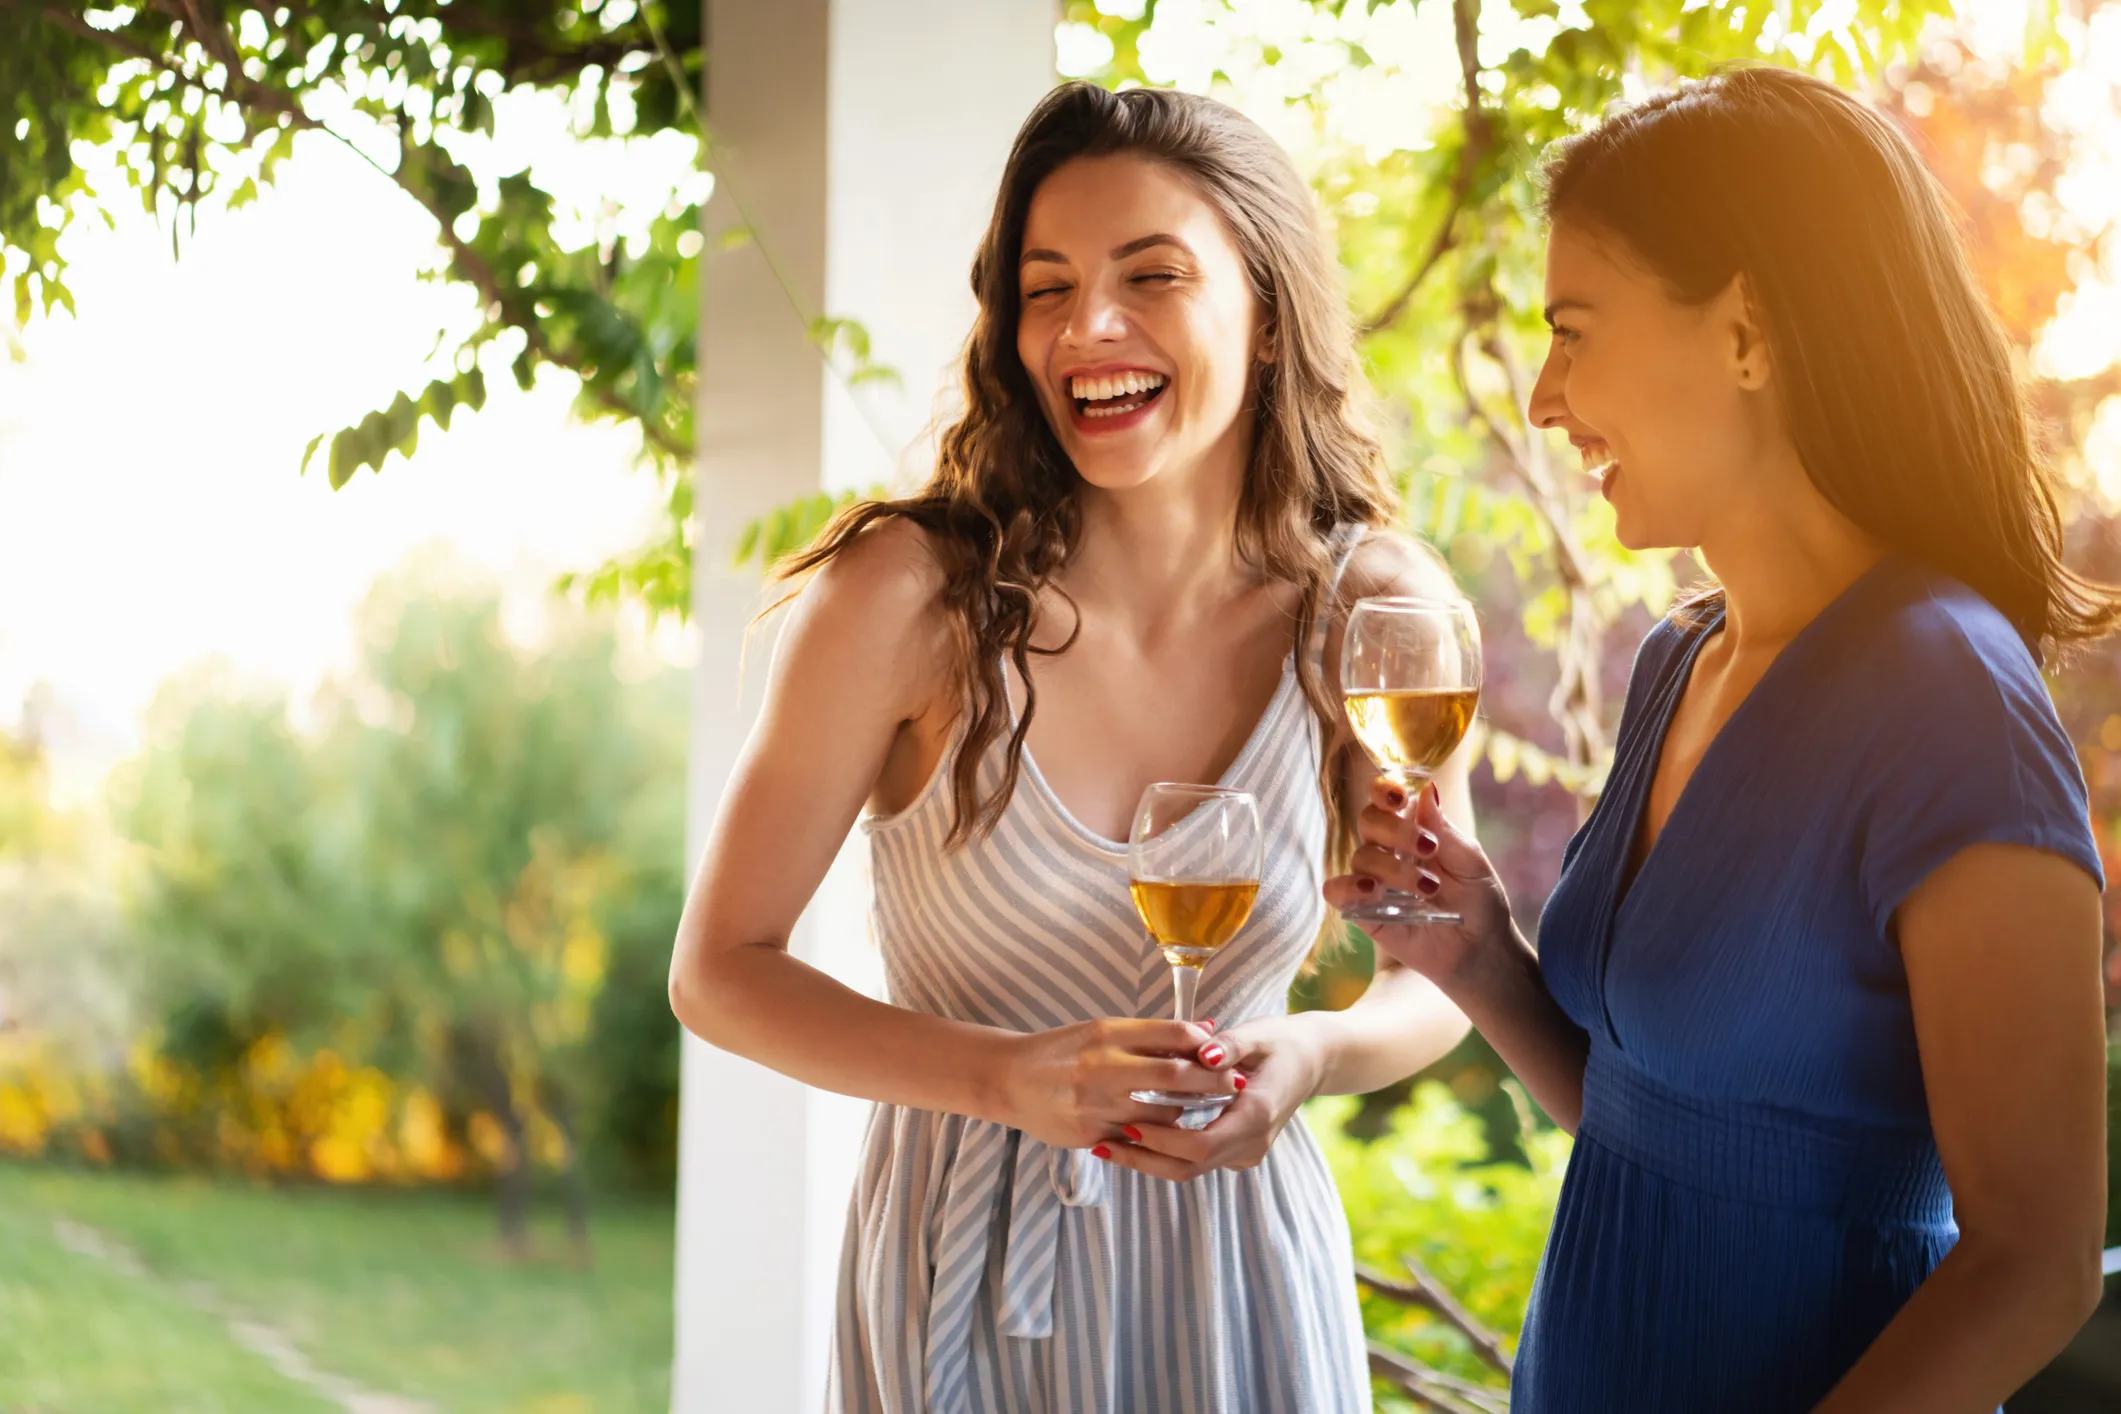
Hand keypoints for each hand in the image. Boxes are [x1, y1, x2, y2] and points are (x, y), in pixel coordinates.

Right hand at [997, 1018, 1237, 1149]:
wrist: (1009, 1080)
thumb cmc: (1062, 1051)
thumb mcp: (1102, 1030)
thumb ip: (1152, 1034)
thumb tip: (1206, 1029)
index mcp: (1108, 1033)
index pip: (1173, 1034)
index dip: (1206, 1044)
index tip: (1223, 1053)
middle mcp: (1103, 1067)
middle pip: (1175, 1076)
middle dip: (1212, 1082)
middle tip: (1233, 1086)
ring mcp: (1096, 1105)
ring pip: (1163, 1115)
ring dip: (1188, 1113)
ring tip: (1201, 1108)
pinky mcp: (1091, 1136)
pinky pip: (1139, 1139)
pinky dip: (1157, 1134)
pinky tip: (1165, 1129)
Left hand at [1095, 1017, 1322, 1180]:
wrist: (1313, 1060)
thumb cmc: (1281, 1041)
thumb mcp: (1257, 1034)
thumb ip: (1228, 1045)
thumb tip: (1204, 1055)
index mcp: (1255, 1116)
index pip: (1200, 1146)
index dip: (1161, 1141)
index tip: (1127, 1125)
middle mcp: (1251, 1143)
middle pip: (1188, 1167)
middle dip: (1143, 1158)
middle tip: (1101, 1144)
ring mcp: (1245, 1151)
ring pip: (1189, 1169)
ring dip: (1149, 1160)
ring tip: (1106, 1145)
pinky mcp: (1236, 1149)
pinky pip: (1195, 1160)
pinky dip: (1164, 1153)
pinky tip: (1132, 1137)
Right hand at [1324, 777, 1516, 983]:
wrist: (1481, 949)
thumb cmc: (1479, 901)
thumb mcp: (1471, 862)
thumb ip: (1445, 830)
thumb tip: (1426, 789)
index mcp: (1413, 831)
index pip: (1385, 800)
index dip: (1383, 791)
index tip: (1398, 797)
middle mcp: (1388, 851)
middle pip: (1368, 821)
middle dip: (1395, 830)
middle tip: (1427, 847)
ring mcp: (1374, 881)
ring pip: (1361, 857)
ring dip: (1394, 868)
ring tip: (1428, 888)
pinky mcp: (1364, 911)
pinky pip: (1337, 891)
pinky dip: (1348, 886)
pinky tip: (1373, 890)